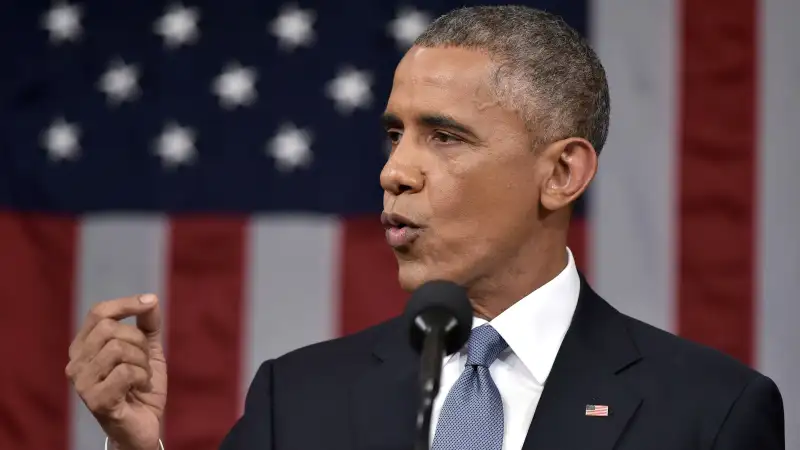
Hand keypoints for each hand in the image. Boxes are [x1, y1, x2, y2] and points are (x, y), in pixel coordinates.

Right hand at [66, 294, 166, 449]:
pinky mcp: (94, 400)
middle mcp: (76, 362)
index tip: (151, 302)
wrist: (143, 425)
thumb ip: (148, 325)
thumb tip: (150, 300)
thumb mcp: (149, 350)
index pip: (99, 312)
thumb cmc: (140, 386)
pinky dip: (142, 377)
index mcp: (84, 346)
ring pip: (118, 349)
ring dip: (142, 362)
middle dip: (139, 341)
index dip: (126, 304)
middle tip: (145, 361)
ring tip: (142, 377)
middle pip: (110, 328)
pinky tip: (139, 389)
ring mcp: (81, 382)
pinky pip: (125, 372)